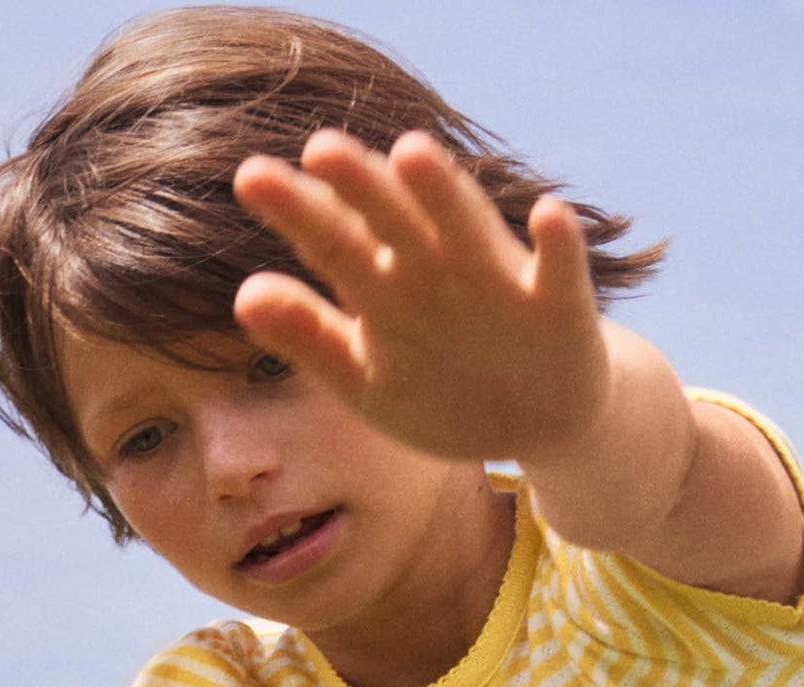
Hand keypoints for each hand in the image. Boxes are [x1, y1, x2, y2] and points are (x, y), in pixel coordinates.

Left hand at [231, 129, 609, 465]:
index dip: (297, 211)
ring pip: (466, 227)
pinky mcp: (559, 304)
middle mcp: (435, 265)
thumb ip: (311, 338)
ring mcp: (497, 279)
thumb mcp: (367, 379)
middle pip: (390, 219)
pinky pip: (560, 270)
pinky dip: (557, 245)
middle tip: (319, 149)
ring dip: (443, 192)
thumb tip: (244, 296)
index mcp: (383, 282)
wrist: (538, 421)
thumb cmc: (441, 390)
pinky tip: (547, 216)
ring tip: (411, 154)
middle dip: (359, 187)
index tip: (254, 180)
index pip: (332, 239)